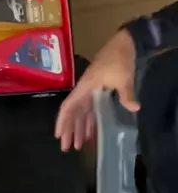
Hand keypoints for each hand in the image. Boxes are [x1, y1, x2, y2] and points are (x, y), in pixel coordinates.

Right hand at [55, 29, 139, 151]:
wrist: (125, 44)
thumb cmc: (119, 60)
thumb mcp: (123, 78)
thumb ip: (126, 94)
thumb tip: (134, 108)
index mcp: (85, 87)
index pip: (69, 106)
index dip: (63, 121)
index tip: (58, 135)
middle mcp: (85, 90)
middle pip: (73, 113)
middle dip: (69, 130)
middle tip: (66, 148)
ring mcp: (91, 91)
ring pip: (81, 113)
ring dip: (79, 128)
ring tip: (77, 145)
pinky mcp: (99, 91)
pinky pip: (91, 110)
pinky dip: (90, 122)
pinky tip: (91, 133)